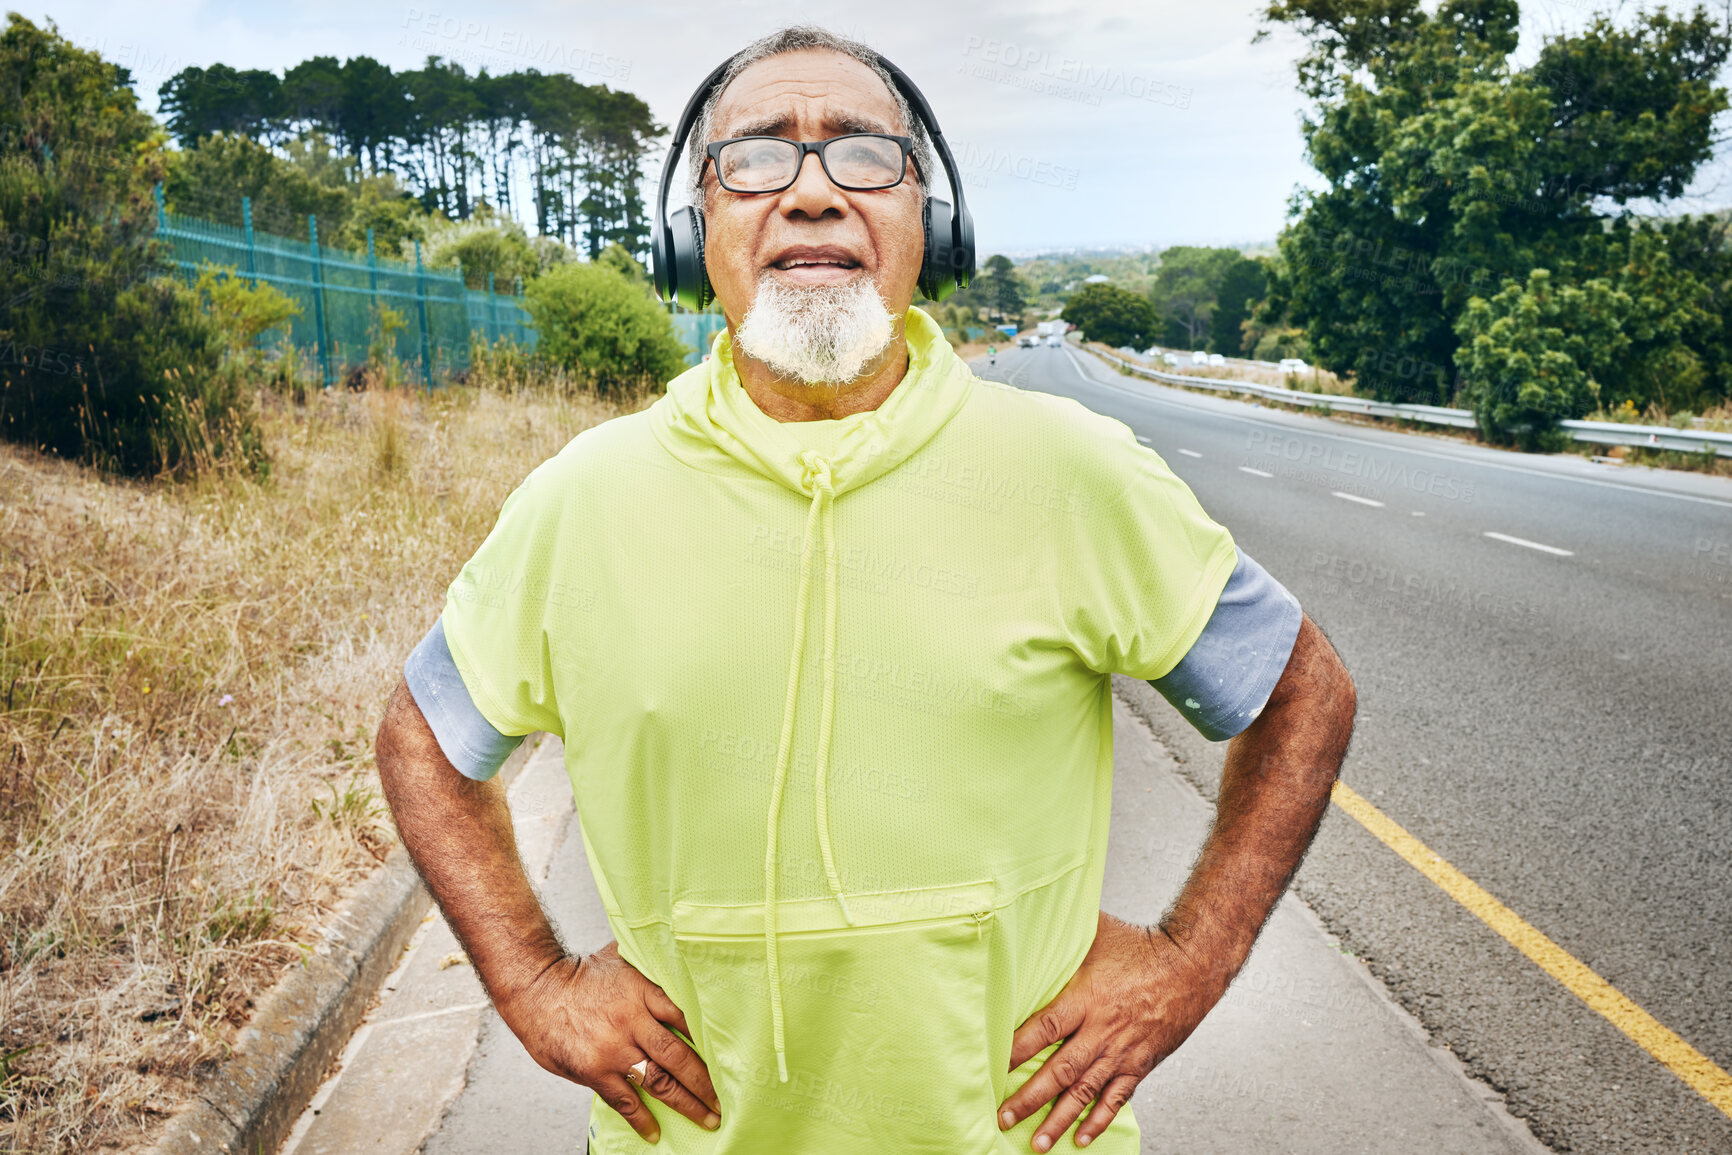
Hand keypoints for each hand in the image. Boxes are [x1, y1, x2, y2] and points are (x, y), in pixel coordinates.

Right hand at [495, 941, 720, 1143]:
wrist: (536, 989)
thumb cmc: (579, 974)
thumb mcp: (620, 958)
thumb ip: (651, 963)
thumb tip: (681, 954)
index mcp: (643, 991)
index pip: (686, 1018)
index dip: (709, 1040)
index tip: (730, 1058)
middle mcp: (632, 1021)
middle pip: (679, 1056)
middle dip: (704, 1082)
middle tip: (722, 1101)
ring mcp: (613, 1048)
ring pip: (658, 1081)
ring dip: (685, 1102)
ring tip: (705, 1117)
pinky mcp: (594, 1070)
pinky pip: (624, 1100)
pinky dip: (641, 1118)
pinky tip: (655, 1132)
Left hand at [997, 911, 1222, 1150]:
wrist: (1192, 966)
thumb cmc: (1142, 946)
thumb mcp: (1096, 932)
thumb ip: (1061, 934)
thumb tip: (1025, 915)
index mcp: (1086, 997)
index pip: (1042, 1030)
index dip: (1015, 1051)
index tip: (992, 1068)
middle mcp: (1102, 1030)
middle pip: (1058, 1071)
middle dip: (1028, 1099)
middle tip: (1004, 1118)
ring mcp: (1121, 1051)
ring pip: (1084, 1093)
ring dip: (1058, 1120)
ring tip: (1037, 1144)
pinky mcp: (1140, 1063)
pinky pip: (1116, 1098)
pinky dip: (1098, 1120)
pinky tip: (1082, 1137)